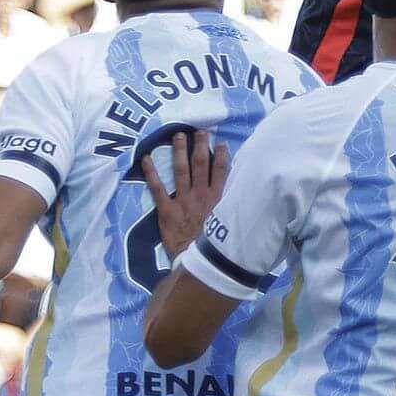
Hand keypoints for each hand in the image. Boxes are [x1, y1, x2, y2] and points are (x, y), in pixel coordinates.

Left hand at [150, 129, 226, 255]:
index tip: (220, 142)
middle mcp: (202, 195)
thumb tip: (249, 207)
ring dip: (179, 151)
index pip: (222, 171)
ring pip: (181, 170)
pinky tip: (146, 158)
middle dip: (200, 145)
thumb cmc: (218, 248)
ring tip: (178, 136)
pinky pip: (158, 188)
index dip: (221, 155)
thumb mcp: (233, 228)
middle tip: (199, 131)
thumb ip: (235, 213)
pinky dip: (151, 173)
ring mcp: (184, 201)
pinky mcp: (167, 210)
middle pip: (201, 164)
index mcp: (220, 200)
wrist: (201, 264)